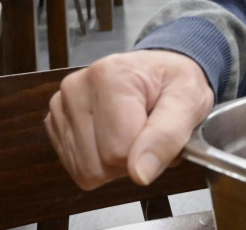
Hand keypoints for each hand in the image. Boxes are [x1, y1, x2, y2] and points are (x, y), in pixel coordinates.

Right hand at [45, 50, 214, 189]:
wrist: (161, 71)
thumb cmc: (175, 83)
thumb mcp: (189, 101)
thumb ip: (168, 137)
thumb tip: (140, 174)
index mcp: (109, 76)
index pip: (118, 151)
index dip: (147, 153)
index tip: (161, 131)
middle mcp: (76, 88)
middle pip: (99, 163)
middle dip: (131, 159)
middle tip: (149, 132)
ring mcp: (61, 106)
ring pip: (86, 170)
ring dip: (116, 163)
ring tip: (134, 132)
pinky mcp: (56, 123)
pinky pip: (77, 168)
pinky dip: (100, 162)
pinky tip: (115, 136)